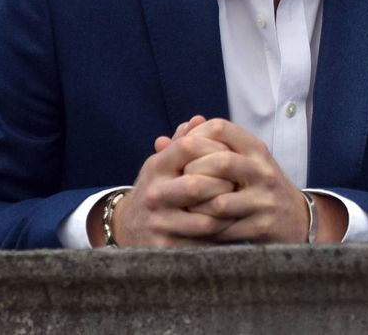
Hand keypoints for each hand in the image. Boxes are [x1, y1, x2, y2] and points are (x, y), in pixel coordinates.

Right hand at [90, 116, 235, 246]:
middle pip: (198, 185)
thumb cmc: (157, 188)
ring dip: (228, 213)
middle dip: (225, 184)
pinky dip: (221, 236)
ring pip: (205, 219)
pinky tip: (231, 228)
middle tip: (240, 185)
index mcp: (156, 167)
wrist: (127, 228)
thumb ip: (182, 141)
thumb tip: (200, 119)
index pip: (189, 147)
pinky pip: (204, 243)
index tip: (232, 155)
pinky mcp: (166, 248)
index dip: (216, 148)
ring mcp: (159, 223)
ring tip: (238, 207)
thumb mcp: (163, 163)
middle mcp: (154, 194)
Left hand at [180, 119, 347, 242]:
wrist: (295, 218)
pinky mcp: (262, 226)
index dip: (194, 137)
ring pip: (218, 201)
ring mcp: (264, 199)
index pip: (220, 128)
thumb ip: (204, 149)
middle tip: (180, 184)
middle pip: (219, 162)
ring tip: (186, 209)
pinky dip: (206, 229)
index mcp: (256, 149)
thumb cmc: (257, 185)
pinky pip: (224, 229)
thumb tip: (159, 142)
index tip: (181, 153)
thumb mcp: (241, 161)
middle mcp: (263, 170)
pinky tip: (198, 226)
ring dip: (196, 208)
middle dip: (192, 174)